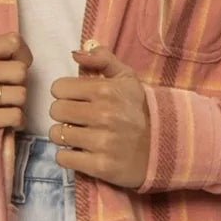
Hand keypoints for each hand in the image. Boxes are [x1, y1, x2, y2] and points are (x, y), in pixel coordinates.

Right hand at [0, 31, 32, 132]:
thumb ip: (8, 52)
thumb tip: (26, 60)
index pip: (13, 43)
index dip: (22, 56)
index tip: (14, 65)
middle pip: (20, 71)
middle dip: (21, 82)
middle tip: (9, 88)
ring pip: (20, 95)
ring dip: (19, 102)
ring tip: (5, 103)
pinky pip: (15, 116)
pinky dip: (18, 120)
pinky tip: (6, 117)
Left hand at [49, 42, 150, 187]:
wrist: (165, 145)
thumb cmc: (140, 109)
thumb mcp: (127, 78)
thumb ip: (102, 59)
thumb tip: (76, 53)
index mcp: (106, 91)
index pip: (59, 88)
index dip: (65, 93)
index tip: (76, 99)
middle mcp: (103, 115)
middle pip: (55, 111)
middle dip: (64, 114)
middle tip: (77, 118)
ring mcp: (101, 142)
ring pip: (56, 134)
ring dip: (65, 135)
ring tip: (80, 134)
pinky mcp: (100, 166)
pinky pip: (63, 158)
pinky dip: (68, 156)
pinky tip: (82, 151)